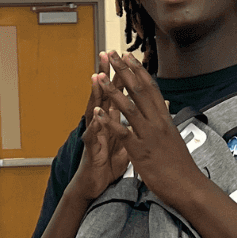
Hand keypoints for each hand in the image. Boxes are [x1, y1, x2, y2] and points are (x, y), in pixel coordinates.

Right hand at [71, 53, 131, 204]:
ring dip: (96, 93)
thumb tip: (145, 112)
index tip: (126, 56)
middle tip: (106, 54)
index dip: (122, 75)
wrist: (95, 183)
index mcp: (112, 120)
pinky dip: (95, 124)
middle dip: (105, 74)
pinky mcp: (90, 148)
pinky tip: (96, 114)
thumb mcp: (125, 140)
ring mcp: (94, 134)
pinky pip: (92, 134)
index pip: (117, 92)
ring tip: (98, 77)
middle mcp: (101, 123)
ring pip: (94, 110)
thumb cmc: (107, 162)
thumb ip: (133, 124)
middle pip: (103, 94)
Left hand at [94, 52, 200, 206]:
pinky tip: (98, 112)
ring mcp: (149, 136)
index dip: (139, 71)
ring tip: (99, 76)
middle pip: (140, 91)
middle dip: (124, 71)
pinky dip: (109, 122)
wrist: (189, 187)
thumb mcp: (174, 140)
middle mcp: (158, 123)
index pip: (151, 89)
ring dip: (113, 91)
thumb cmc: (181, 167)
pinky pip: (122, 133)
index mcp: (165, 120)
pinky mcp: (141, 151)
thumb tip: (164, 115)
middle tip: (112, 54)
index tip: (130, 57)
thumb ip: (165, 126)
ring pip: (129, 108)